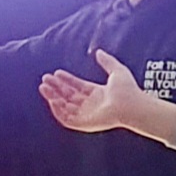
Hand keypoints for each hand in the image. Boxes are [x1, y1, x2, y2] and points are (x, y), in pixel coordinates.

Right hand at [38, 50, 175, 142]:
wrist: (132, 105)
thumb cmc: (128, 90)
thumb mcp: (117, 70)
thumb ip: (107, 61)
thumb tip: (98, 51)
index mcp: (98, 94)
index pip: (77, 87)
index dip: (66, 80)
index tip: (56, 72)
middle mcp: (91, 105)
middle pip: (69, 95)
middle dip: (56, 87)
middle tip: (46, 79)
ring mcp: (87, 114)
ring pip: (65, 106)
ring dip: (53, 97)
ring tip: (44, 87)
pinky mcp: (84, 123)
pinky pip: (66, 119)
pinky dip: (58, 110)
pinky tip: (52, 99)